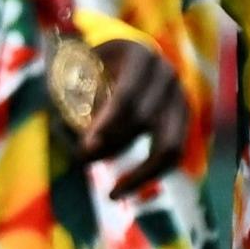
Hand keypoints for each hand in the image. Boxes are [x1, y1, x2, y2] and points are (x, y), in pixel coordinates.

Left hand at [81, 35, 189, 197]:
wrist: (126, 54)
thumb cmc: (91, 60)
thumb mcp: (76, 63)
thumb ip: (69, 89)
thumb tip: (65, 130)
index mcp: (140, 57)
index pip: (126, 96)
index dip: (107, 122)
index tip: (85, 145)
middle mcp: (166, 76)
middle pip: (144, 121)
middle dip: (113, 145)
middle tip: (83, 159)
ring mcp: (180, 99)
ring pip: (170, 146)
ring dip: (141, 174)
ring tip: (113, 194)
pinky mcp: (183, 120)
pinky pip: (174, 155)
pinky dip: (152, 174)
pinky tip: (126, 188)